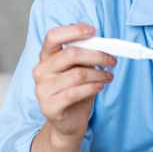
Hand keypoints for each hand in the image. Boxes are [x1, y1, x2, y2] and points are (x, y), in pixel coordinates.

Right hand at [32, 23, 116, 139]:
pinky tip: (100, 87)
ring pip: (77, 74)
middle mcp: (40, 71)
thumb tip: (88, 29)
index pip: (53, 37)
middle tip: (112, 60)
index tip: (93, 31)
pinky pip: (75, 93)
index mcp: (46, 58)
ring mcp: (42, 90)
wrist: (69, 122)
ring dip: (98, 75)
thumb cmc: (76, 92)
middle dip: (97, 55)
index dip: (73, 31)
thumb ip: (82, 51)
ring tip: (108, 77)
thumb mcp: (81, 68)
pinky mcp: (48, 107)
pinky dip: (92, 88)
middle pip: (70, 54)